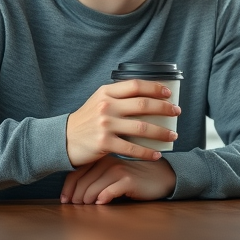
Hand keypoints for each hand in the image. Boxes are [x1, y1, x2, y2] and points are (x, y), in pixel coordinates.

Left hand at [61, 155, 176, 203]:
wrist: (161, 176)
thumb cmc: (133, 177)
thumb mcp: (112, 173)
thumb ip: (96, 177)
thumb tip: (73, 194)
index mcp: (101, 158)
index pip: (76, 173)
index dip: (67, 188)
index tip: (65, 200)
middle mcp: (108, 162)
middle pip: (82, 182)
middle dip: (76, 197)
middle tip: (75, 207)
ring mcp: (119, 170)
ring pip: (93, 188)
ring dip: (86, 200)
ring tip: (87, 207)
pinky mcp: (129, 180)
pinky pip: (109, 192)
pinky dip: (102, 199)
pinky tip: (101, 204)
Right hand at [65, 79, 179, 166]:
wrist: (62, 140)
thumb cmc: (86, 121)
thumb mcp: (98, 102)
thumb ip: (117, 97)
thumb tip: (146, 96)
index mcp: (106, 93)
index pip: (136, 86)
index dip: (155, 88)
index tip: (169, 94)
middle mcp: (106, 106)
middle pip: (143, 105)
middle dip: (164, 108)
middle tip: (177, 112)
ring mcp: (105, 125)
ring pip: (142, 127)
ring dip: (162, 132)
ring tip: (173, 135)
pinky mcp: (104, 143)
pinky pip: (132, 148)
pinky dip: (147, 152)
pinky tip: (157, 154)